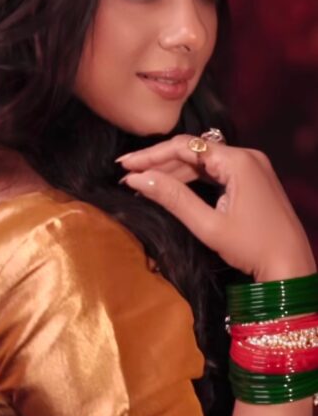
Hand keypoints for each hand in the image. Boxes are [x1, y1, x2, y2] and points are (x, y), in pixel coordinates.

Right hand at [117, 134, 315, 281]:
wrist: (292, 269)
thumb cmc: (253, 249)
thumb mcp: (208, 225)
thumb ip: (172, 197)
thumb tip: (137, 179)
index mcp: (238, 161)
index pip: (185, 147)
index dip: (150, 155)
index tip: (123, 165)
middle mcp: (246, 156)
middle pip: (193, 152)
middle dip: (158, 162)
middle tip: (127, 172)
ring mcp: (251, 167)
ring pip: (203, 162)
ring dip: (173, 171)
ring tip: (142, 181)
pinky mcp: (252, 179)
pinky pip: (215, 172)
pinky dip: (192, 179)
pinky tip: (170, 187)